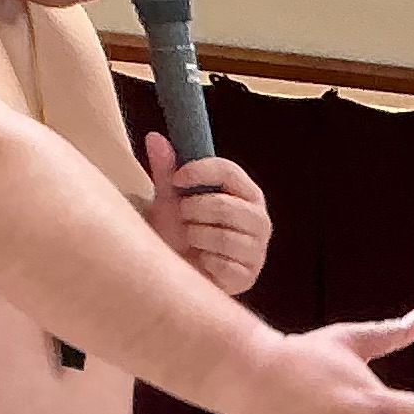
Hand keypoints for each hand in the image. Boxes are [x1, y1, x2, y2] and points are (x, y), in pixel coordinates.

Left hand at [140, 134, 269, 295]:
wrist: (182, 270)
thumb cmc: (181, 229)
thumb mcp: (171, 197)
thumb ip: (166, 168)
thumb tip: (155, 137)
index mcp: (247, 193)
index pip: (229, 172)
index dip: (200, 172)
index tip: (176, 179)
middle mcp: (259, 220)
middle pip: (223, 206)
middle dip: (192, 211)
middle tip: (184, 216)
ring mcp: (256, 250)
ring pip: (221, 237)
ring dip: (195, 236)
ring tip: (191, 237)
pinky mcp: (248, 276)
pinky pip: (221, 264)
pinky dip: (203, 261)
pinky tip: (201, 260)